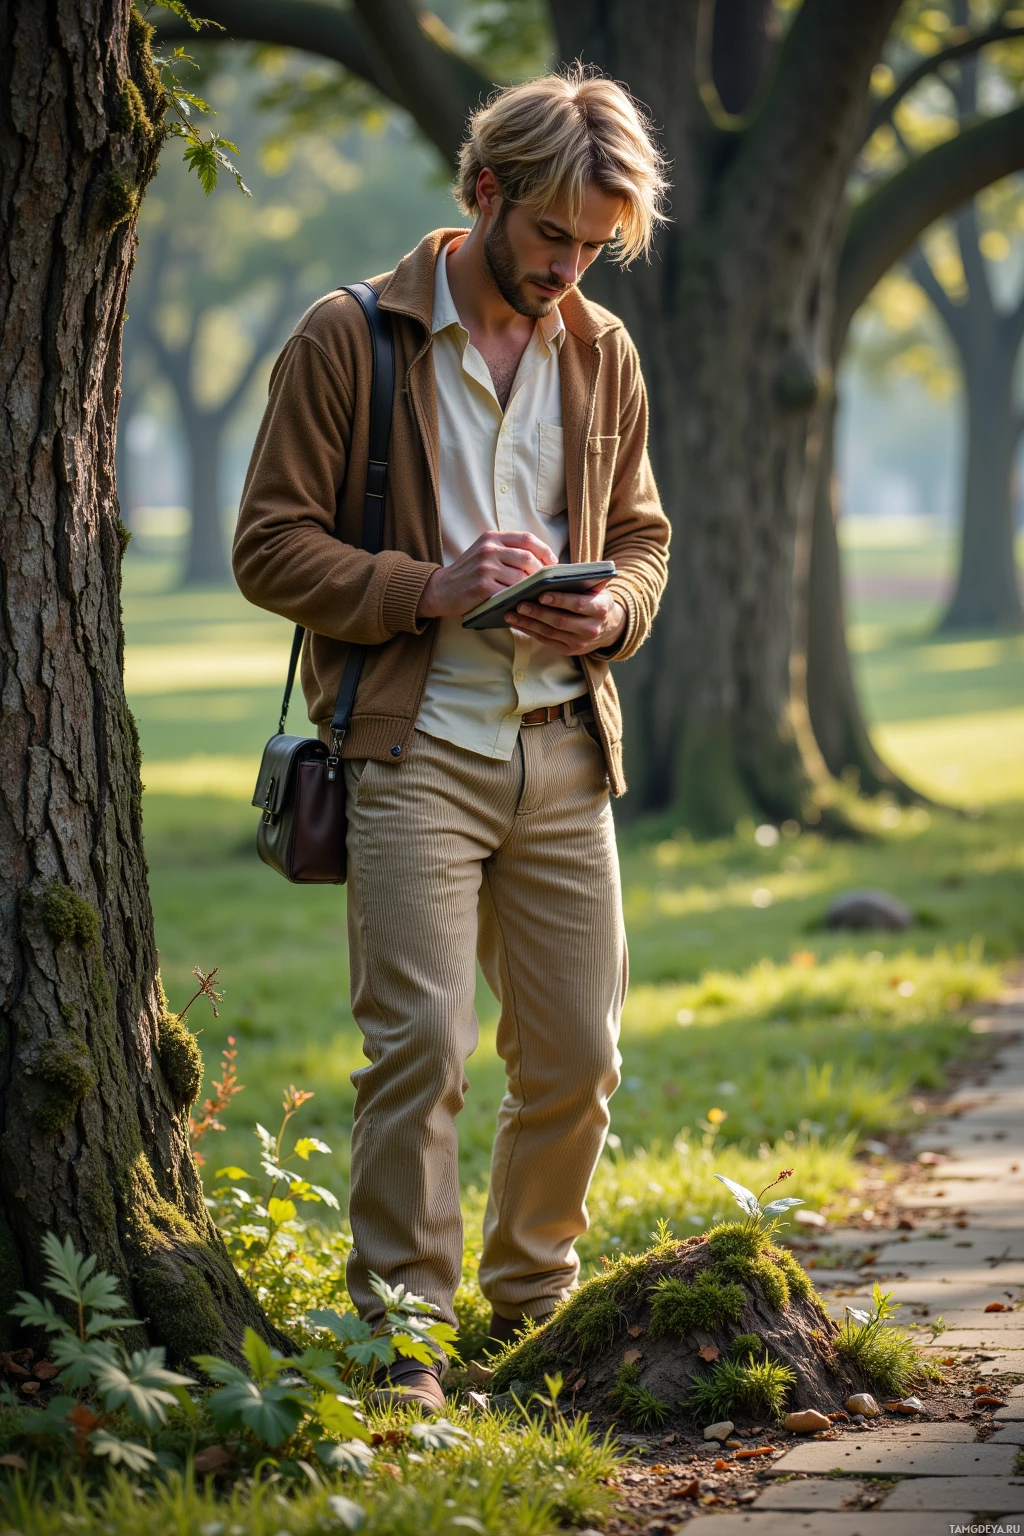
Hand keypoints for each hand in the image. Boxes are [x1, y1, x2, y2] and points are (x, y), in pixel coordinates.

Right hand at [417, 531, 557, 618]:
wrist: (440, 590)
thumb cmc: (467, 574)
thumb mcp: (484, 553)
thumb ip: (507, 552)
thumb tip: (541, 561)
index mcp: (491, 538)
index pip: (527, 538)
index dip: (545, 550)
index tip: (553, 563)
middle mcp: (488, 549)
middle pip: (528, 557)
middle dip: (542, 572)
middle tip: (548, 584)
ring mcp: (485, 567)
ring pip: (522, 577)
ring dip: (533, 588)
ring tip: (538, 594)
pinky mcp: (483, 586)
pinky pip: (511, 592)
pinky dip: (520, 598)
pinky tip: (524, 602)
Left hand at [505, 583, 626, 655]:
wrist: (609, 628)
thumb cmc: (596, 600)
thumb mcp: (598, 589)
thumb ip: (583, 580)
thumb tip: (557, 571)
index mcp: (600, 609)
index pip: (578, 604)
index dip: (560, 600)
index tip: (542, 594)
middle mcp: (591, 629)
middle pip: (560, 621)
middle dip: (538, 613)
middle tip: (519, 604)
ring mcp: (579, 643)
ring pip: (550, 632)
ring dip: (528, 623)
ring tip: (511, 614)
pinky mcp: (569, 651)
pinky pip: (546, 640)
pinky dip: (530, 631)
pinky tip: (517, 623)